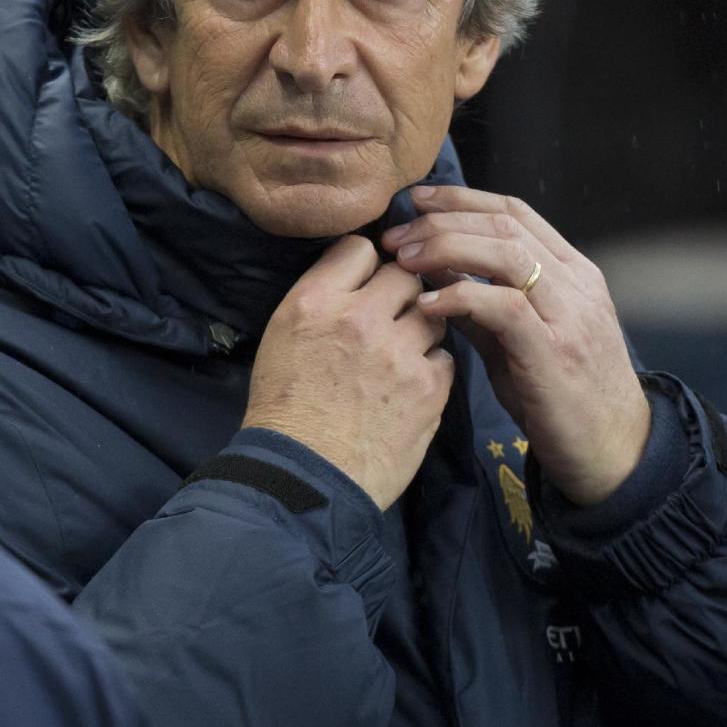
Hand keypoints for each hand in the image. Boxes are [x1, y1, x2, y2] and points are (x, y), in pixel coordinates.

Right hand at [243, 235, 453, 510]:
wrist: (304, 478)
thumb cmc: (283, 411)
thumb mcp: (281, 337)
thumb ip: (320, 299)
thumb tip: (354, 276)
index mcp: (315, 302)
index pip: (360, 248)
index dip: (367, 265)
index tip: (366, 282)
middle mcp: (360, 318)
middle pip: (406, 275)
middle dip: (401, 292)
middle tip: (391, 317)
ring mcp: (399, 352)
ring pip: (433, 313)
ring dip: (421, 328)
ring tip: (401, 354)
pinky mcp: (428, 387)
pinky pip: (445, 356)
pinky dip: (431, 367)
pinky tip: (411, 386)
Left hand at [382, 186, 649, 506]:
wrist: (615, 452)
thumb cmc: (563, 399)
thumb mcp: (520, 342)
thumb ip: (483, 307)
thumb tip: (433, 276)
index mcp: (572, 273)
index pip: (515, 211)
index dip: (461, 198)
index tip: (415, 200)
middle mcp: (576, 284)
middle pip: (504, 223)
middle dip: (442, 220)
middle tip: (395, 236)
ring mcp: (569, 315)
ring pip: (506, 253)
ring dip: (446, 248)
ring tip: (404, 261)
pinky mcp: (554, 351)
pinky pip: (503, 306)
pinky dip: (459, 297)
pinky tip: (426, 305)